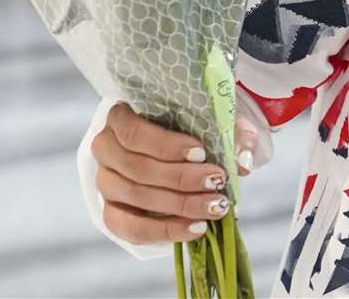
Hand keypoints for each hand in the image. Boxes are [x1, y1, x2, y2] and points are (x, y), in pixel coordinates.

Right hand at [91, 103, 254, 244]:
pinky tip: (196, 228)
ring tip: (215, 207)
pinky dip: (165, 230)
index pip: (133, 132)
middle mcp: (105, 149)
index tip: (201, 153)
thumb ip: (232, 133)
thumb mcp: (214, 120)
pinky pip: (131, 228)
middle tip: (217, 181)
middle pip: (137, 168)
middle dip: (182, 178)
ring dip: (180, 205)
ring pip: (136, 198)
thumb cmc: (192, 128)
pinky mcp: (112, 212)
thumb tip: (243, 160)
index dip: (166, 145)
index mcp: (120, 119)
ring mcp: (105, 182)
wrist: (178, 151)